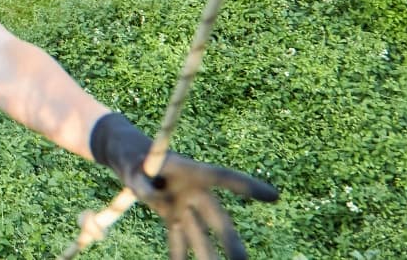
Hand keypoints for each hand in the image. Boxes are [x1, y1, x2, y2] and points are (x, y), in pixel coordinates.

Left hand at [91, 113, 278, 259]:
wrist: (132, 159)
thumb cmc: (138, 157)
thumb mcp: (135, 165)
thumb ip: (144, 183)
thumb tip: (154, 201)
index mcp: (191, 170)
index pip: (223, 177)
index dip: (246, 186)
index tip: (274, 197)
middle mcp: (194, 191)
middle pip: (216, 217)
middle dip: (229, 241)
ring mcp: (185, 206)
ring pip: (200, 235)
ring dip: (208, 256)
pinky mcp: (173, 217)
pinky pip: (179, 240)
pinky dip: (180, 256)